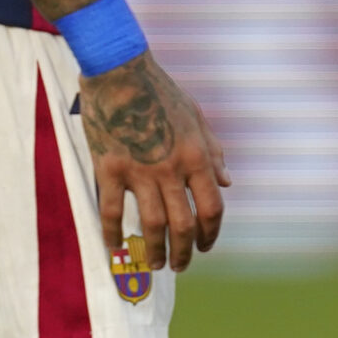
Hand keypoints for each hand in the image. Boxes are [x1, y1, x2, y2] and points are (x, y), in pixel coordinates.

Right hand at [78, 53, 230, 271]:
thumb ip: (213, 152)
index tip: (205, 246)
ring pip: (151, 225)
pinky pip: (112, 211)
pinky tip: (114, 247)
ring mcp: (139, 171)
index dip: (210, 233)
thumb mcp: (196, 117)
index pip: (212, 208)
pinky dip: (113, 234)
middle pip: (183, 225)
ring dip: (154, 252)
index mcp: (196, 156)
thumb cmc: (161, 91)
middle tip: (179, 266)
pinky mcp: (110, 168)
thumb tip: (228, 182)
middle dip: (184, 253)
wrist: (120, 71)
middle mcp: (171, 168)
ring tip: (153, 264)